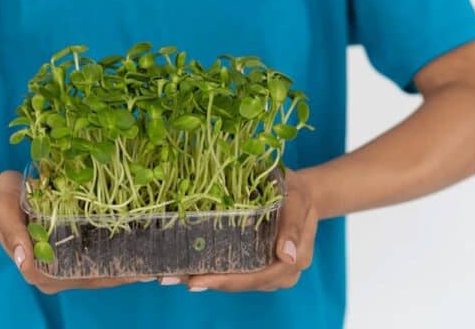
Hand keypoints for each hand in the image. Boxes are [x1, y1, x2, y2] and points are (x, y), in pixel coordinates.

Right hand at [0, 171, 152, 292]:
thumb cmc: (2, 202)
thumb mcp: (6, 212)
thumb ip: (15, 235)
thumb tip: (25, 260)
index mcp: (37, 270)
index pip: (80, 279)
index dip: (109, 277)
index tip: (134, 272)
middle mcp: (52, 272)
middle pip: (94, 278)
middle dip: (123, 273)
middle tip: (154, 264)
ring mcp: (61, 263)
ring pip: (98, 269)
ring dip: (122, 264)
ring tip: (152, 254)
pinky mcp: (68, 250)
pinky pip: (95, 255)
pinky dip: (114, 251)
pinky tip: (136, 242)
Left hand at [183, 169, 319, 291]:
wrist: (304, 192)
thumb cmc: (297, 192)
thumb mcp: (297, 201)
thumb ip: (292, 227)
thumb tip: (286, 255)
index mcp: (294, 260)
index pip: (256, 277)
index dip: (226, 281)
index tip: (196, 280)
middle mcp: (282, 273)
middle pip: (242, 283)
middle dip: (207, 282)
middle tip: (170, 278)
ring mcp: (270, 272)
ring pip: (237, 281)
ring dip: (206, 279)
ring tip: (172, 275)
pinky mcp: (259, 266)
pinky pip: (237, 273)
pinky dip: (213, 271)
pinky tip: (187, 268)